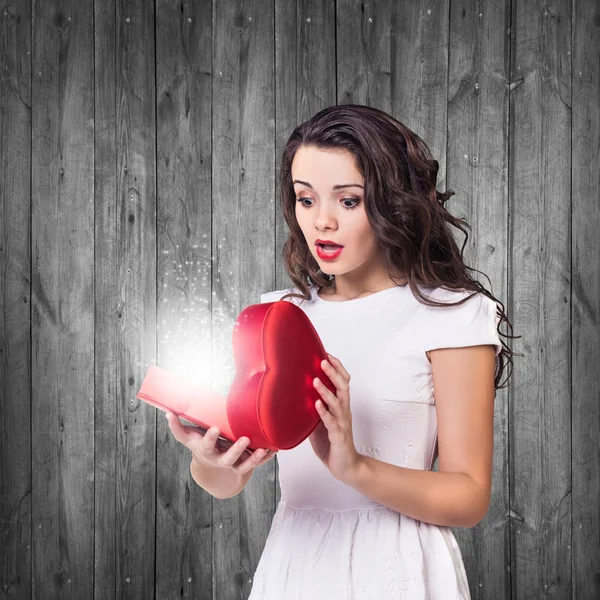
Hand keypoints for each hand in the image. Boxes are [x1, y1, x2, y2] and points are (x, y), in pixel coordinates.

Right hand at [165, 412, 276, 473]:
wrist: (211, 464)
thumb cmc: (199, 444)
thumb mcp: (188, 438)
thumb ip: (177, 427)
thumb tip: (167, 412)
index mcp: (207, 452)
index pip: (207, 446)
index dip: (210, 438)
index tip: (214, 428)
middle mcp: (221, 460)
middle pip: (229, 458)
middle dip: (236, 450)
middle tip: (244, 439)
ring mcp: (234, 464)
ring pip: (245, 465)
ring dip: (254, 458)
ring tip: (263, 449)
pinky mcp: (246, 464)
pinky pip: (258, 463)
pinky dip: (266, 457)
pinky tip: (275, 449)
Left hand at [309, 353, 361, 481]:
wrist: (346, 466)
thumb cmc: (332, 442)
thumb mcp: (319, 422)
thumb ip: (312, 408)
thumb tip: (296, 394)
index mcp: (340, 406)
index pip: (343, 381)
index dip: (337, 367)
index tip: (327, 353)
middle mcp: (344, 411)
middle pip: (342, 386)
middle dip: (333, 372)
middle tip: (322, 360)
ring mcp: (342, 423)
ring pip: (337, 402)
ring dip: (326, 390)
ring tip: (315, 379)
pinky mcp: (338, 436)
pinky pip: (331, 422)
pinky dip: (323, 412)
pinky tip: (316, 404)